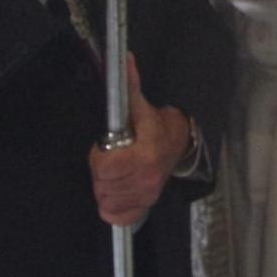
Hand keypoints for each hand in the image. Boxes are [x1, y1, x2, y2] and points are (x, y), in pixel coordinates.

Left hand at [88, 56, 187, 227]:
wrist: (178, 145)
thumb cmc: (154, 127)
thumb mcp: (140, 106)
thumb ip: (129, 86)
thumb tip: (125, 60)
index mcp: (145, 155)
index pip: (105, 168)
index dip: (99, 157)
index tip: (106, 147)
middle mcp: (147, 179)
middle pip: (102, 185)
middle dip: (101, 171)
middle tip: (111, 158)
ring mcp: (146, 196)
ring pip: (105, 201)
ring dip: (105, 188)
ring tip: (115, 172)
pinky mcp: (143, 208)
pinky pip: (114, 217)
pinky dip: (111, 206)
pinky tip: (118, 189)